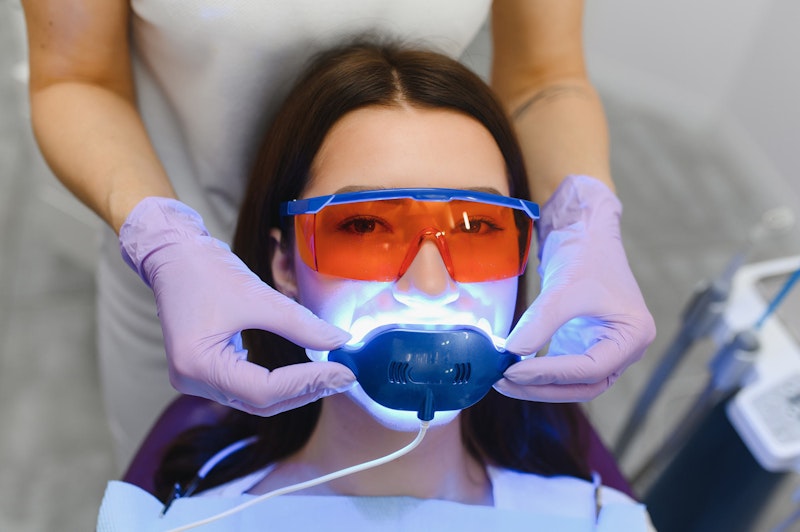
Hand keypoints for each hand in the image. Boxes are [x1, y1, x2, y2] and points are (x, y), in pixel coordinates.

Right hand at [119, 197, 354, 414]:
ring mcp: (195, 380)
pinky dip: (276, 383)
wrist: (173, 255)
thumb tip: (340, 341)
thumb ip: (301, 324)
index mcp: (199, 365)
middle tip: (343, 376)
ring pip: (254, 399)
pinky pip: (245, 388)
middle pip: (260, 402)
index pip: (265, 390)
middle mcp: (193, 381)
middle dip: (305, 390)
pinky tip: (301, 372)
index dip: (308, 383)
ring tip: (328, 375)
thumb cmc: (206, 271)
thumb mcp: (259, 296)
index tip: (343, 372)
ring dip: (293, 390)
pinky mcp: (203, 371)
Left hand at [497, 175, 655, 401]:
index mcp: (633, 336)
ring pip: (572, 383)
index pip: (589, 368)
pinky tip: (512, 370)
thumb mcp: (564, 288)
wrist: (586, 233)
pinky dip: (538, 372)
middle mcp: (624, 349)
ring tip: (503, 380)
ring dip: (538, 384)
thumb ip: (540, 322)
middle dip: (542, 387)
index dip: (550, 373)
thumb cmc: (587, 255)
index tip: (513, 371)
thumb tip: (511, 352)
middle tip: (504, 382)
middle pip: (583, 384)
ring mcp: (604, 349)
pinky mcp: (583, 344)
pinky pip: (562, 368)